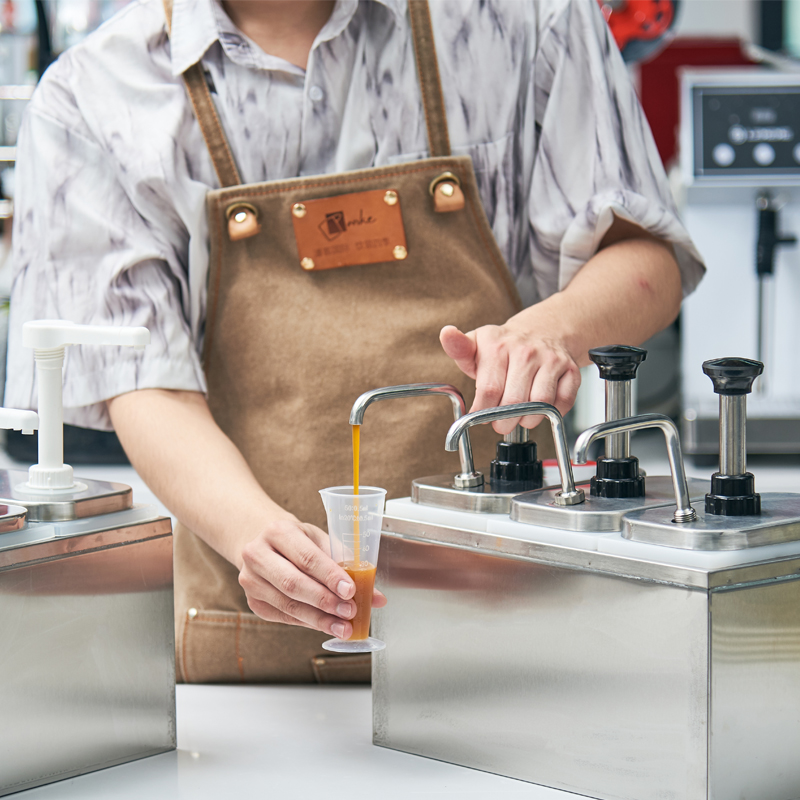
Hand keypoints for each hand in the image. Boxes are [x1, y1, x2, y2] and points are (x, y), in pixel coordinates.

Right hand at [238, 519, 386, 637]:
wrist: (261, 542)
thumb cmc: (297, 540)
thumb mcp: (320, 541)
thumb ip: (348, 565)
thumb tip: (376, 597)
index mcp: (278, 531)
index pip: (306, 557)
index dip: (330, 576)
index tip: (350, 590)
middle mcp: (258, 554)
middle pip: (293, 583)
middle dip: (325, 601)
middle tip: (350, 612)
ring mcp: (251, 580)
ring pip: (288, 604)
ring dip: (319, 619)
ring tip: (343, 626)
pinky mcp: (253, 601)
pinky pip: (284, 616)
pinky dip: (308, 622)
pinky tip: (326, 625)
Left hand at [440, 314, 580, 434]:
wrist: (543, 330)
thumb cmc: (504, 346)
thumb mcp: (476, 344)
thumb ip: (458, 347)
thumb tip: (447, 334)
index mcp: (498, 346)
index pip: (489, 390)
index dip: (483, 411)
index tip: (480, 415)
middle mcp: (526, 352)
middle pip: (514, 402)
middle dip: (504, 421)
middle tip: (500, 423)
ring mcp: (551, 360)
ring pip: (540, 405)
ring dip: (528, 420)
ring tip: (519, 417)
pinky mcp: (571, 370)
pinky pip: (563, 402)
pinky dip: (552, 413)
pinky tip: (541, 408)